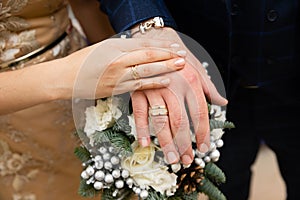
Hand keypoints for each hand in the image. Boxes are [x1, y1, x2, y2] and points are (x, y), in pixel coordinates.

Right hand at [63, 37, 186, 98]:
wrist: (65, 78)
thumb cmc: (82, 61)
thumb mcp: (102, 48)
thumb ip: (122, 48)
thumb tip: (142, 48)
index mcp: (113, 47)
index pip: (143, 45)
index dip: (161, 46)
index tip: (175, 46)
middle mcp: (117, 61)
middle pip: (147, 57)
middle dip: (167, 56)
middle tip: (183, 56)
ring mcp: (117, 77)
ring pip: (145, 72)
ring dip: (164, 69)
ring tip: (179, 67)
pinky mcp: (116, 90)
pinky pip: (138, 86)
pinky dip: (153, 84)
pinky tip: (165, 82)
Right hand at [131, 27, 227, 164]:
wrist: (153, 40)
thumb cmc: (178, 56)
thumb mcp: (196, 67)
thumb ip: (209, 87)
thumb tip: (223, 103)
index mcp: (191, 82)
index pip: (199, 113)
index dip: (202, 133)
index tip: (204, 148)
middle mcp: (174, 87)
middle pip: (180, 121)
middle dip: (184, 143)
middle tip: (187, 161)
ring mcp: (154, 89)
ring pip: (161, 120)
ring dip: (166, 142)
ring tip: (172, 159)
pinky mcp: (138, 90)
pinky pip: (140, 113)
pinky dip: (141, 129)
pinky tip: (145, 145)